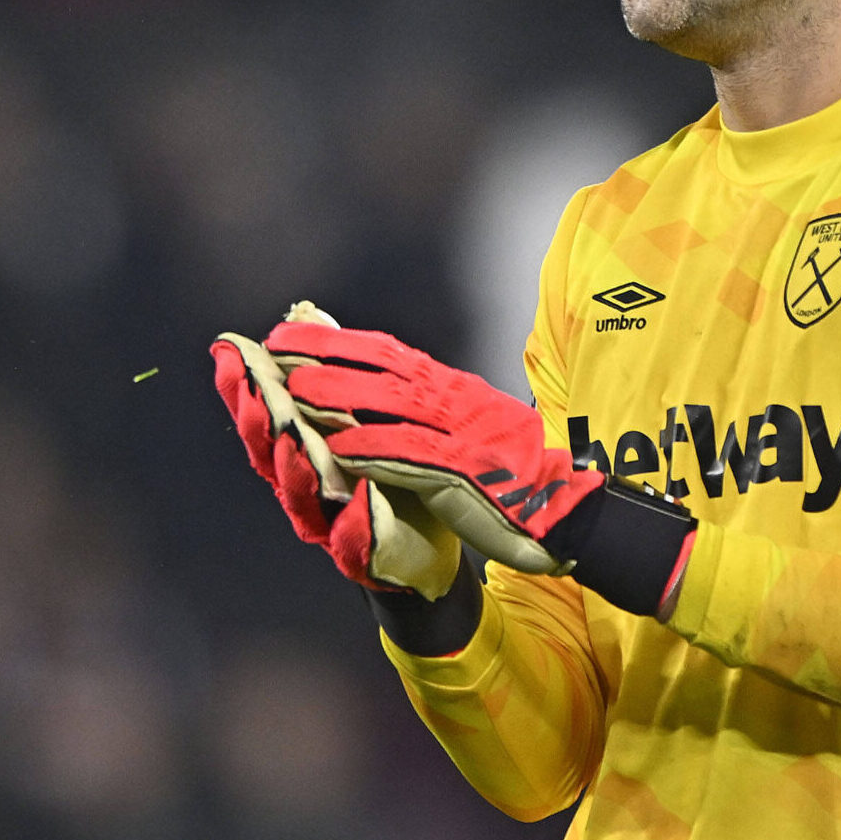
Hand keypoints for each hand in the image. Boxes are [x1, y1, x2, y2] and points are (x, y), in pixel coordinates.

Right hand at [210, 329, 462, 596]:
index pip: (265, 413)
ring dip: (296, 469)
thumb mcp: (368, 411)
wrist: (433, 538)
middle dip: (259, 422)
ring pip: (302, 499)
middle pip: (271, 455)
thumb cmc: (393, 469)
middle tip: (254, 391)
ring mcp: (329, 523)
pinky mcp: (363, 555)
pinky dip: (354, 523)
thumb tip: (304, 314)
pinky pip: (353, 543)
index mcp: (302, 449)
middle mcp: (306, 486)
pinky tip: (359, 500)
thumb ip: (335, 370)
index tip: (231, 352)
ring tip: (293, 440)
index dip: (244, 386)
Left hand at [265, 322, 605, 575]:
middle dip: (327, 353)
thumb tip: (385, 389)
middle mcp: (455, 401)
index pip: (389, 352)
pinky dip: (373, 448)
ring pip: (390, 402)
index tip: (293, 332)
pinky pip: (411, 454)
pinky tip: (340, 449)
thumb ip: (432, 406)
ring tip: (295, 391)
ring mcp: (460, 433)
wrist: (563, 507)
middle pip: (382, 366)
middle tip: (277, 346)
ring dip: (340, 395)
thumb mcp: (473, 423)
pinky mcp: (463, 471)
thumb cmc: (515, 473)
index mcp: (455, 389)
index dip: (338, 340)